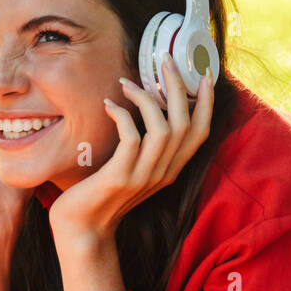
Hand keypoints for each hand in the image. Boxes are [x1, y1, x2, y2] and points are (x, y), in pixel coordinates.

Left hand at [47, 57, 214, 244]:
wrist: (83, 229)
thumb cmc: (102, 193)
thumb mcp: (133, 169)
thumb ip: (145, 147)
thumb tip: (146, 108)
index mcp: (171, 169)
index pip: (201, 133)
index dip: (207, 103)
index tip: (204, 76)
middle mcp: (164, 173)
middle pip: (184, 123)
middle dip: (177, 87)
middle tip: (164, 61)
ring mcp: (144, 176)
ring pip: (162, 128)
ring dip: (146, 98)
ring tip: (126, 84)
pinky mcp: (120, 177)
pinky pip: (131, 137)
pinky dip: (121, 115)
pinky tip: (108, 105)